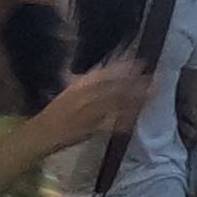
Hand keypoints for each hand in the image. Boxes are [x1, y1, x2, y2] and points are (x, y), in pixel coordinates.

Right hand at [24, 58, 148, 159]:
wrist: (41, 133)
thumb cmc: (53, 112)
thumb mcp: (68, 91)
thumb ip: (83, 82)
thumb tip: (96, 72)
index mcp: (79, 85)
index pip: (106, 72)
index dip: (125, 67)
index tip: (141, 63)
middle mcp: (86, 95)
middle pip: (116, 86)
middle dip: (136, 81)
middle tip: (154, 77)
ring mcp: (90, 112)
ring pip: (118, 102)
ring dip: (136, 98)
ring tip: (153, 93)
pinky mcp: (93, 129)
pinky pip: (112, 123)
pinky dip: (125, 120)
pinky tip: (137, 118)